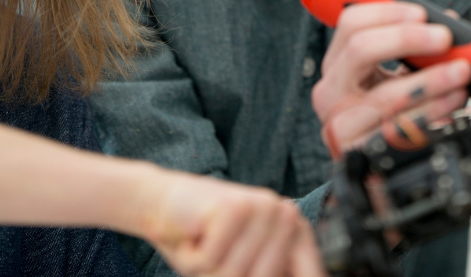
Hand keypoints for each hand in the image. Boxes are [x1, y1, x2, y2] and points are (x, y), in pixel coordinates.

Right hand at [137, 167, 323, 276]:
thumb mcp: (239, 267)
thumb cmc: (200, 241)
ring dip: (206, 270)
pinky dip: (192, 258)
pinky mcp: (234, 207)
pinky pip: (210, 261)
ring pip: (233, 274)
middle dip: (226, 276)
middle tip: (213, 255)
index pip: (310, 274)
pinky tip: (194, 234)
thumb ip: (267, 272)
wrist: (160, 201)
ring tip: (204, 244)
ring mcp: (262, 208)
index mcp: (293, 228)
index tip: (259, 273)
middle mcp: (284, 215)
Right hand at [312, 2, 470, 152]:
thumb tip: (452, 25)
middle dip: (409, 39)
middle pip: (361, 49)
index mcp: (337, 65)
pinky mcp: (356, 155)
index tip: (423, 14)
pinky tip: (451, 108)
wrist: (381, 175)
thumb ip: (415, 52)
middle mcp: (330, 92)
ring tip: (461, 75)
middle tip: (445, 39)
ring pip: (384, 94)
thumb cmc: (392, 117)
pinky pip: (397, 131)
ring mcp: (339, 125)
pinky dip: (430, 116)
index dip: (388, 13)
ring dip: (430, 81)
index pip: (351, 24)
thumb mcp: (396, 79)